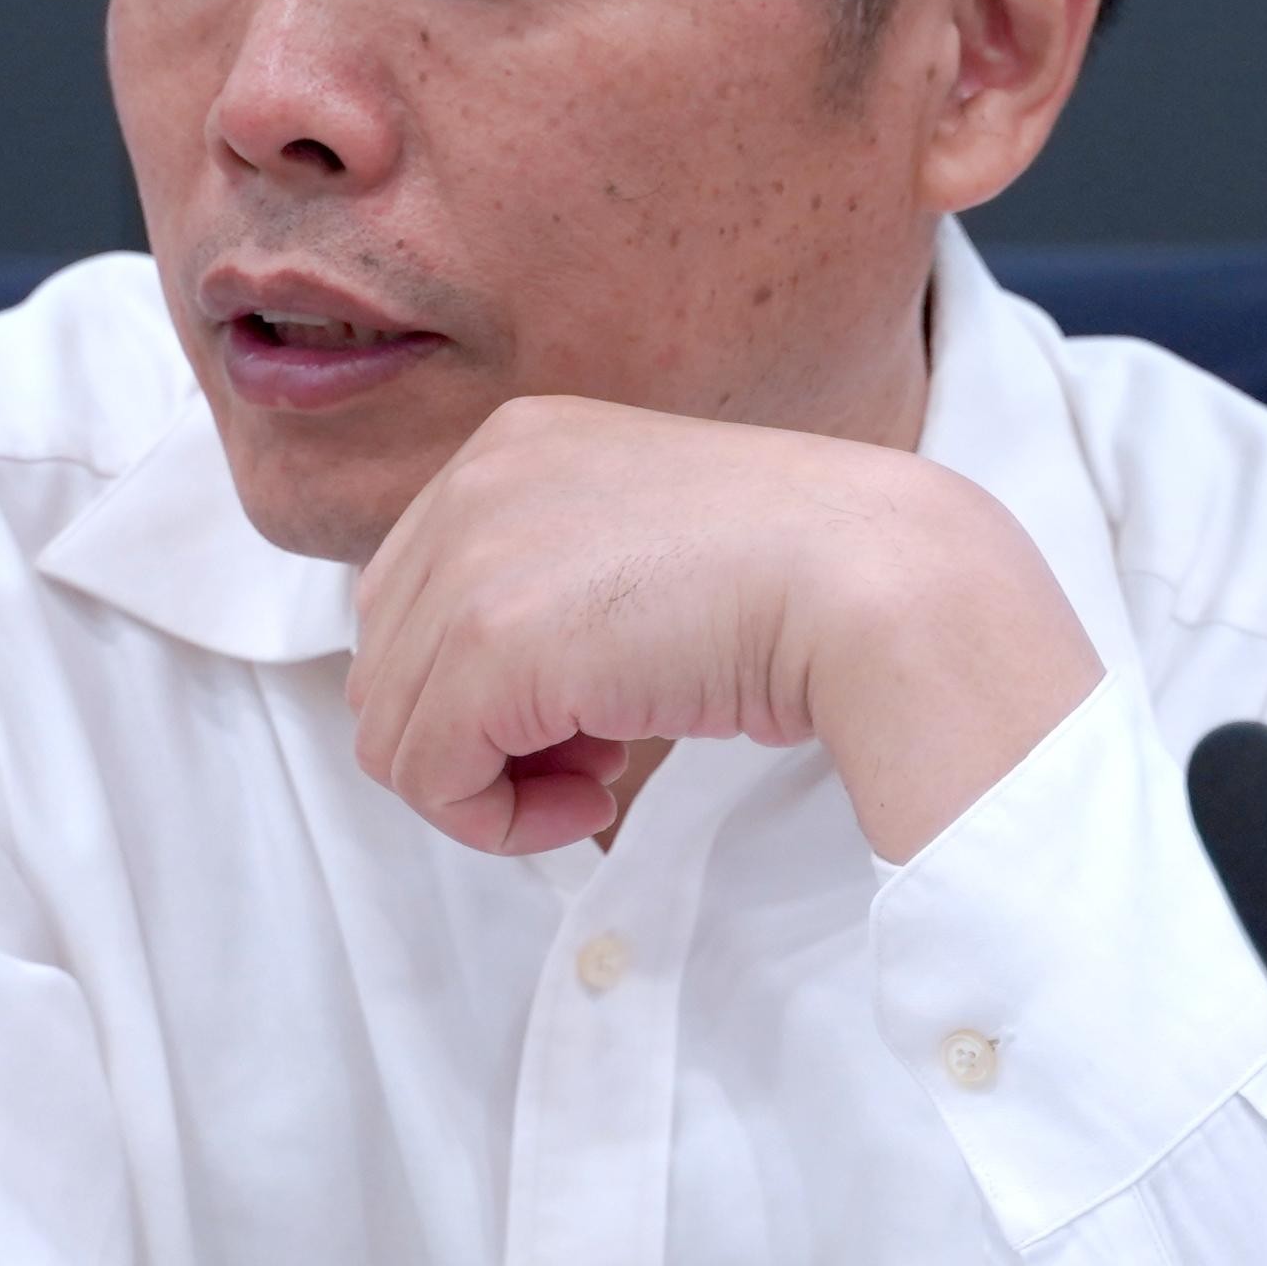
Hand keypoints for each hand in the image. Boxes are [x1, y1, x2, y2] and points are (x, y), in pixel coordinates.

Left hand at [344, 396, 1101, 860]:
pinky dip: (495, 820)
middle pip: (390, 661)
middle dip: (475, 736)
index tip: (580, 717)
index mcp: (512, 444)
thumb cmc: (798, 577)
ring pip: (394, 730)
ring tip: (593, 783)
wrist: (877, 578)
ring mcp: (474, 556)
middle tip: (588, 762)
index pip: (412, 596)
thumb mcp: (643, 553)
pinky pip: (427, 776)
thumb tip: (479, 715)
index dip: (475, 684)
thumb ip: (551, 595)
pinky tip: (590, 802)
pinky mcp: (489, 644)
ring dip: (488, 784)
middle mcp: (475, 480)